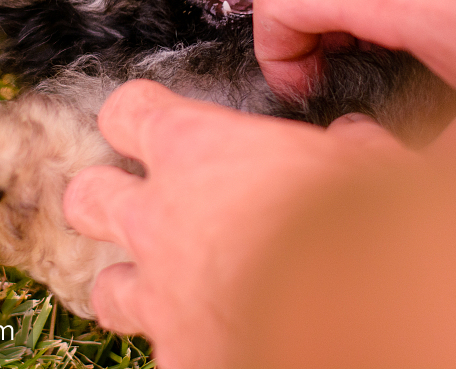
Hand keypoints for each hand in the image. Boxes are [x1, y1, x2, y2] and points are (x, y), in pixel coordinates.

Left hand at [63, 80, 409, 368]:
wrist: (360, 321)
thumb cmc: (360, 229)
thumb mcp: (368, 164)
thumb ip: (348, 145)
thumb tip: (353, 137)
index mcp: (195, 151)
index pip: (127, 112)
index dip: (137, 114)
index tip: (153, 119)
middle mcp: (159, 220)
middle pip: (87, 195)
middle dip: (107, 197)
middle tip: (146, 203)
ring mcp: (160, 297)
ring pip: (105, 288)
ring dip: (131, 284)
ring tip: (170, 286)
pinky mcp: (178, 360)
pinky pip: (160, 350)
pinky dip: (185, 345)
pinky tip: (220, 340)